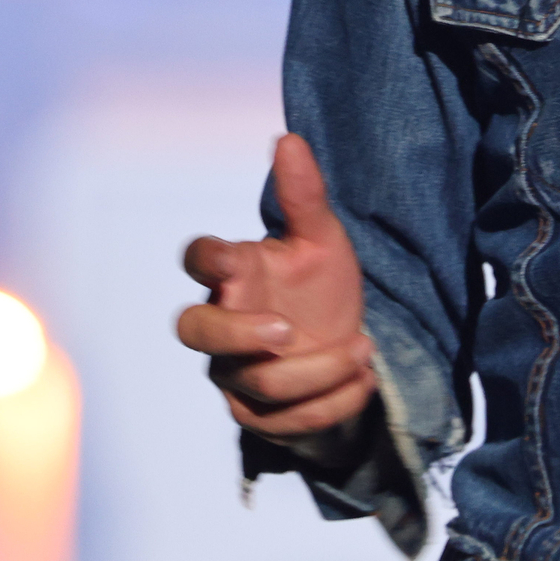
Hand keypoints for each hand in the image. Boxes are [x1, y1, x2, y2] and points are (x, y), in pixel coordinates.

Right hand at [175, 134, 377, 440]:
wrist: (347, 345)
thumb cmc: (321, 287)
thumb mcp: (323, 241)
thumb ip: (304, 197)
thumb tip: (289, 139)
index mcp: (236, 274)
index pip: (199, 260)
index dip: (205, 259)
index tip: (231, 259)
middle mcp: (223, 322)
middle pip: (194, 330)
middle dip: (236, 335)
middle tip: (286, 329)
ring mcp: (234, 372)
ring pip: (253, 381)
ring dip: (313, 371)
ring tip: (364, 349)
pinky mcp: (257, 413)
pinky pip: (282, 420)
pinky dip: (328, 404)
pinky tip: (365, 380)